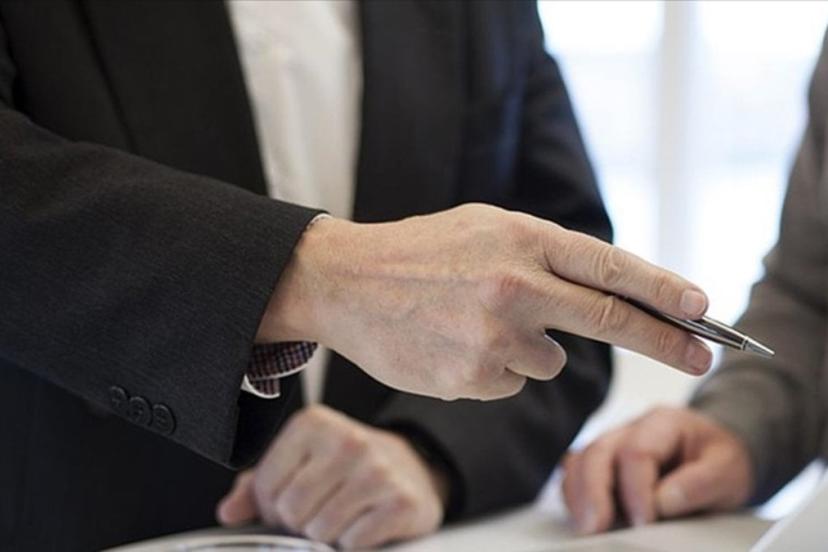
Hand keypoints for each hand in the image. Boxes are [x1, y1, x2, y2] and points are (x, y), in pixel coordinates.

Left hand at [217, 405, 446, 549]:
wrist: (412, 468)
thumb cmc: (346, 467)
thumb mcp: (301, 462)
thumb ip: (258, 485)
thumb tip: (228, 513)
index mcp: (313, 423)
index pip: (265, 487)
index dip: (272, 506)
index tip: (292, 500)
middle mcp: (347, 440)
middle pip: (292, 511)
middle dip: (300, 523)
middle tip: (319, 511)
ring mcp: (377, 470)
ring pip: (320, 530)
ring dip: (327, 535)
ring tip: (343, 515)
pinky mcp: (401, 501)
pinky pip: (353, 543)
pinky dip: (355, 543)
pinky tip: (366, 522)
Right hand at [260, 203, 712, 399]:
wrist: (345, 281)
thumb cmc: (418, 251)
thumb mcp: (485, 227)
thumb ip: (543, 254)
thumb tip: (604, 290)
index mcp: (519, 239)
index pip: (609, 268)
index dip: (663, 290)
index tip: (702, 309)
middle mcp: (513, 287)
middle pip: (609, 320)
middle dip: (664, 341)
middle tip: (702, 355)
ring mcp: (492, 337)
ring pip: (550, 360)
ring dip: (530, 347)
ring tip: (474, 321)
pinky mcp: (470, 378)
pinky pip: (511, 381)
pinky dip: (494, 368)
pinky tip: (454, 342)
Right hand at [562, 406, 753, 533]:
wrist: (716, 455)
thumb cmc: (720, 460)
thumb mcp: (728, 470)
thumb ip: (699, 483)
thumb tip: (663, 502)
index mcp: (663, 423)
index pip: (636, 452)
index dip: (636, 489)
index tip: (644, 522)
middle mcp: (630, 429)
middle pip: (597, 452)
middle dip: (593, 492)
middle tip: (596, 527)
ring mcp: (612, 445)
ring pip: (579, 461)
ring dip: (578, 495)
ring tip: (586, 527)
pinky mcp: (603, 464)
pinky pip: (576, 473)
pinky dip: (575, 495)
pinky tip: (583, 517)